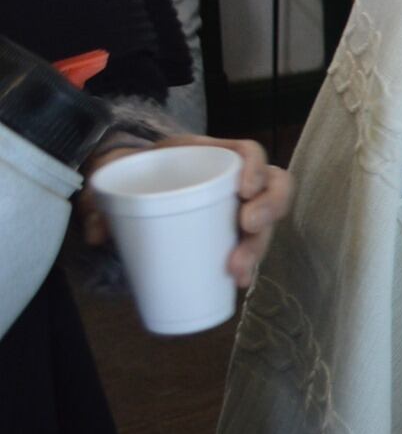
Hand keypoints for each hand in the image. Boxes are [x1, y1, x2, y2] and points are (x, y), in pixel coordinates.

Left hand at [84, 135, 290, 287]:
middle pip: (272, 188)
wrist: (130, 182)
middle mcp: (233, 178)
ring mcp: (235, 206)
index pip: (249, 151)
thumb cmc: (132, 172)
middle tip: (248, 229)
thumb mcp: (117, 174)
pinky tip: (239, 282)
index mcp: (210, 154)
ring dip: (258, 246)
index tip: (244, 190)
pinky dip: (249, 264)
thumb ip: (103, 200)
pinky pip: (250, 243)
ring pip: (265, 221)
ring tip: (239, 270)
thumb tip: (96, 233)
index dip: (256, 168)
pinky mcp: (229, 231)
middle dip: (268, 210)